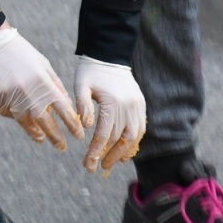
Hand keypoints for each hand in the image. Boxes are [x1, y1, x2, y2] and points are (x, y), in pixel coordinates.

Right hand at [0, 26, 86, 149]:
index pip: (63, 111)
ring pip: (26, 123)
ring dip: (35, 132)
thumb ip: (56, 87)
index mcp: (44, 84)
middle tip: (62, 147)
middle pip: (46, 124)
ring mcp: (12, 101)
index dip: (72, 126)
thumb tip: (65, 107)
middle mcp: (28, 96)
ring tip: (41, 138)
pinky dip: (16, 113)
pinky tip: (16, 105)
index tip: (78, 136)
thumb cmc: (23, 54)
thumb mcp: (44, 66)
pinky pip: (10, 114)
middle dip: (56, 137)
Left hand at [74, 56, 145, 172]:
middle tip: (97, 168)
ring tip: (111, 163)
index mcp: (112, 103)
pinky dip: (134, 142)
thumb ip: (82, 107)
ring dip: (123, 152)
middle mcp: (128, 106)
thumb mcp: (81, 86)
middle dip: (109, 156)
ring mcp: (137, 105)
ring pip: (133, 137)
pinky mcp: (141, 104)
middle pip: (120, 139)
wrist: (109, 55)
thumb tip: (86, 128)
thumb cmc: (90, 72)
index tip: (88, 164)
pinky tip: (126, 151)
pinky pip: (140, 128)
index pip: (104, 134)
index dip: (95, 151)